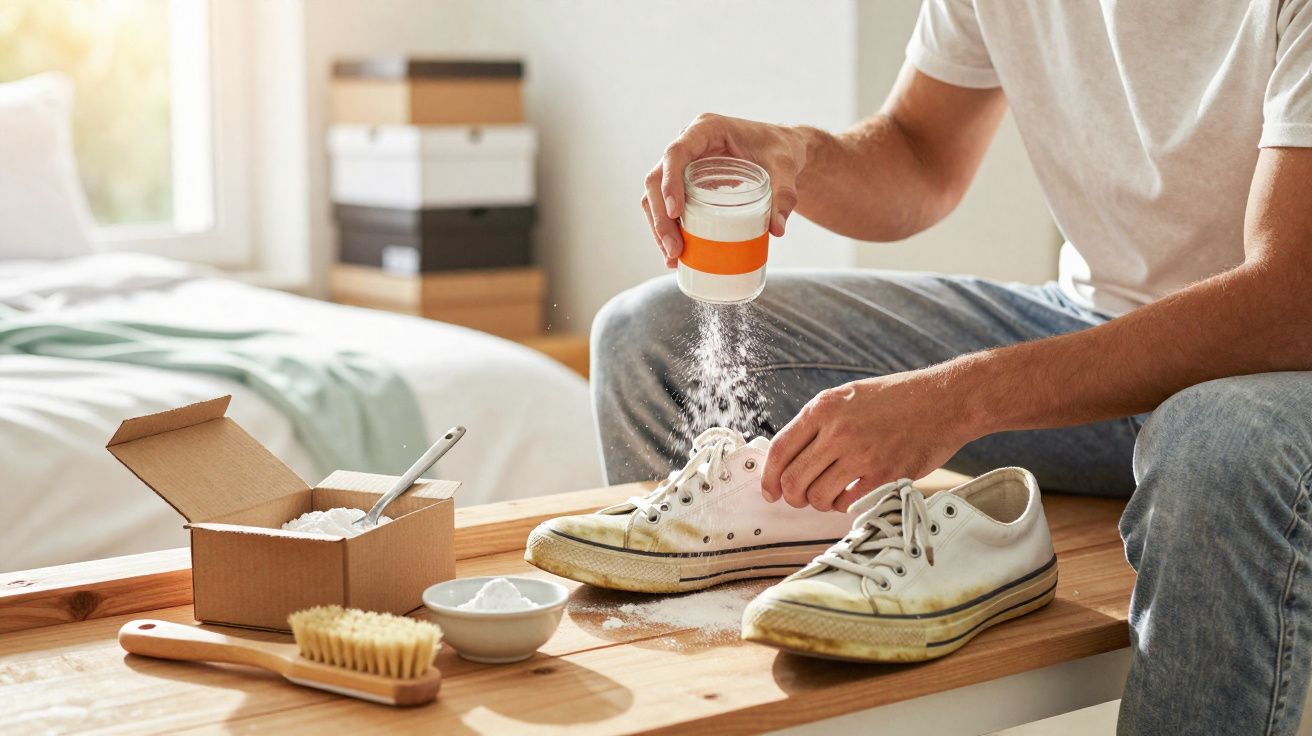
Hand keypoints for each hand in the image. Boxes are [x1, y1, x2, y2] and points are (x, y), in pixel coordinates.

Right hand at [642, 113, 810, 267]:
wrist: (781, 151)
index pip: (676, 152)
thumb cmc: (781, 150)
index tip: (675, 212)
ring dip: (659, 227)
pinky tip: (676, 254)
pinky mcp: (685, 183)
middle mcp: (688, 144)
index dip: (670, 182)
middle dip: (661, 217)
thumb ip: (783, 195)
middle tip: (675, 249)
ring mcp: (683, 164)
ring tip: (673, 258)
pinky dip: (667, 228)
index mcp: (706, 129)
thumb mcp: (785, 168)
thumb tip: (776, 230)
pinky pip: (666, 205)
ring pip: (655, 195)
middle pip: (657, 178)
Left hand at [761, 370, 981, 511]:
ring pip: (817, 496)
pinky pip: (847, 504)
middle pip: (793, 479)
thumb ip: (819, 422)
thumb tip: (790, 455)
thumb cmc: (897, 398)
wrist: (945, 401)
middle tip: (799, 499)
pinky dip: (843, 507)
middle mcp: (838, 430)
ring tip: (829, 496)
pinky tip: (849, 497)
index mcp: (824, 407)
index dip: (768, 477)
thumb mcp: (849, 396)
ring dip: (818, 503)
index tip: (770, 490)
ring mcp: (861, 454)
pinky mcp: (884, 475)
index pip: (780, 450)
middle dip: (791, 497)